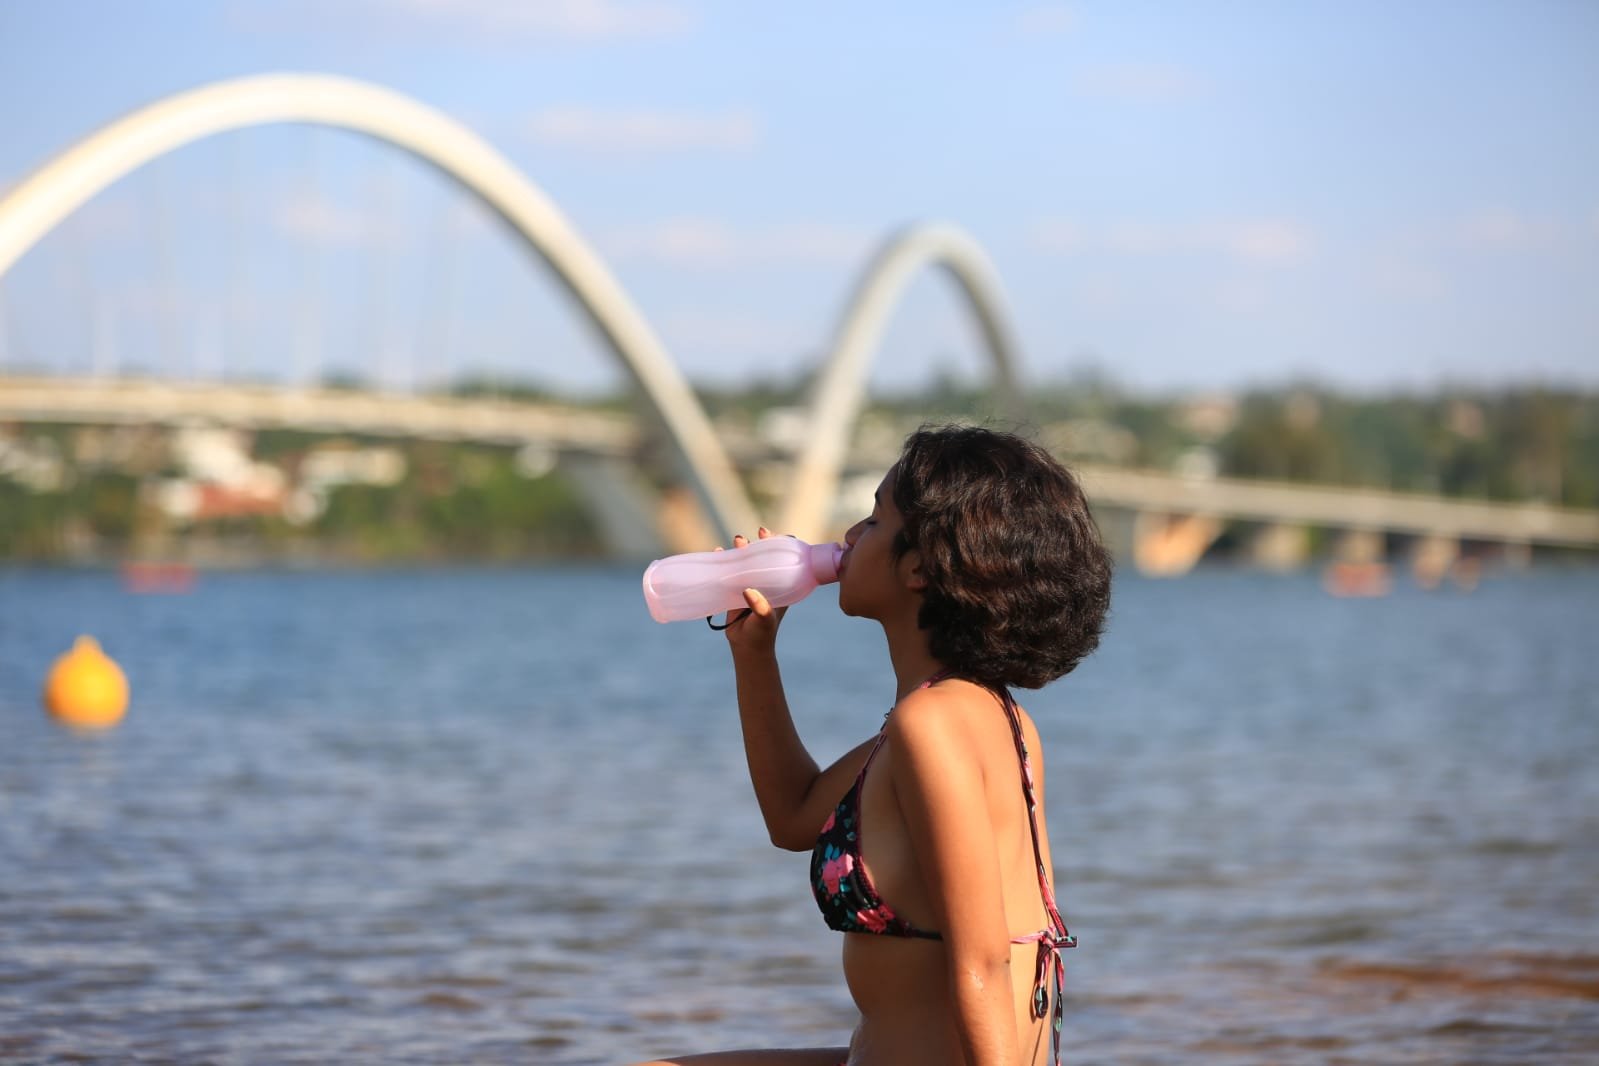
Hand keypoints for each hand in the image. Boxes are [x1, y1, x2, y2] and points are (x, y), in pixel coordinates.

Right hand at [719, 527, 788, 652]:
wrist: (746, 647)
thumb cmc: (762, 633)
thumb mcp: (765, 620)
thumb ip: (760, 607)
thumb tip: (748, 590)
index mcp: (781, 585)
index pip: (785, 559)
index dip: (782, 545)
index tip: (775, 536)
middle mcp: (767, 581)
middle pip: (765, 555)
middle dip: (760, 542)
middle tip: (756, 534)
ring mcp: (750, 583)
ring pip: (746, 560)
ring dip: (742, 548)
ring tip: (738, 541)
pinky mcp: (734, 589)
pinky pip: (729, 570)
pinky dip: (723, 559)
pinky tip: (718, 551)